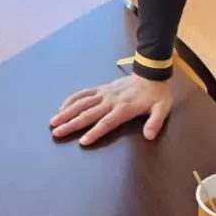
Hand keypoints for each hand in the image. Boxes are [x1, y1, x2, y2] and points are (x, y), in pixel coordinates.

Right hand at [50, 74, 173, 145]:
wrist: (151, 74)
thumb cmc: (157, 95)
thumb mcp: (162, 109)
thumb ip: (155, 122)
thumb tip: (149, 136)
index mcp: (124, 108)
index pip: (106, 122)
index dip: (95, 132)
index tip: (82, 141)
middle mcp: (110, 101)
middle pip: (88, 114)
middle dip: (72, 124)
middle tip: (57, 133)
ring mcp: (104, 94)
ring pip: (82, 103)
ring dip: (67, 112)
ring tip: (53, 122)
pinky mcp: (101, 89)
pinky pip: (83, 93)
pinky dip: (71, 100)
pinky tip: (61, 108)